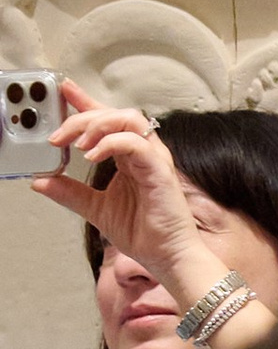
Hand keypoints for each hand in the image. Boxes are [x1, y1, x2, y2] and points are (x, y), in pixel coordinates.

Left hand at [39, 81, 207, 285]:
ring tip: (78, 144)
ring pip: (128, 119)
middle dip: (82, 117)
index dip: (86, 102)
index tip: (64, 91)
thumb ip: (70, 192)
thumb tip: (40, 181)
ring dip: (98, 124)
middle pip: (114, 113)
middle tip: (58, 135)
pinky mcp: (160, 170)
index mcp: (130, 157)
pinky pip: (136, 143)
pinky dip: (111, 143)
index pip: (108, 119)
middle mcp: (144, 152)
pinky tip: (92, 155)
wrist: (166, 257)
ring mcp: (154, 158)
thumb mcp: (96, 209)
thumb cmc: (144, 233)